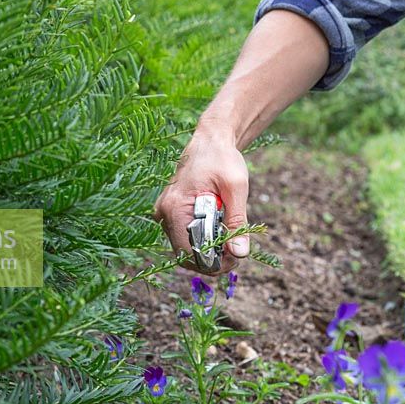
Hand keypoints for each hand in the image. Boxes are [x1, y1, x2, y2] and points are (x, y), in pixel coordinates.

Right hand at [154, 129, 249, 274]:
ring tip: (229, 235)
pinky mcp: (171, 215)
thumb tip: (240, 253)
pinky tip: (219, 228)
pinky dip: (204, 240)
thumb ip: (237, 221)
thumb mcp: (235, 187)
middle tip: (237, 249)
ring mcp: (165, 215)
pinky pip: (186, 238)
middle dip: (213, 258)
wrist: (210, 140)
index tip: (237, 256)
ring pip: (187, 249)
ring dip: (210, 250)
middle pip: (187, 255)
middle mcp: (164, 214)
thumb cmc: (222, 158)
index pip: (190, 253)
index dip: (214, 262)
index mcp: (175, 207)